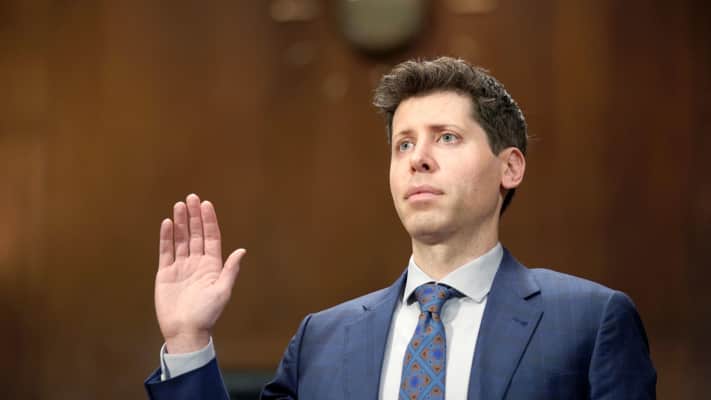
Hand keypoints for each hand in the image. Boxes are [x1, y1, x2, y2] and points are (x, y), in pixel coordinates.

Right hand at [154, 193, 245, 352]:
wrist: (185, 330)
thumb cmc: (206, 314)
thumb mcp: (222, 291)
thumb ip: (230, 270)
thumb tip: (241, 250)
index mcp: (212, 266)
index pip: (211, 237)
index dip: (209, 221)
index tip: (206, 204)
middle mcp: (197, 263)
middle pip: (195, 234)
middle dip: (194, 216)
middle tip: (191, 197)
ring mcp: (181, 267)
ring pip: (181, 239)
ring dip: (181, 223)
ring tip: (179, 205)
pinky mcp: (166, 273)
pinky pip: (166, 251)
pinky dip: (166, 237)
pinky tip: (168, 224)